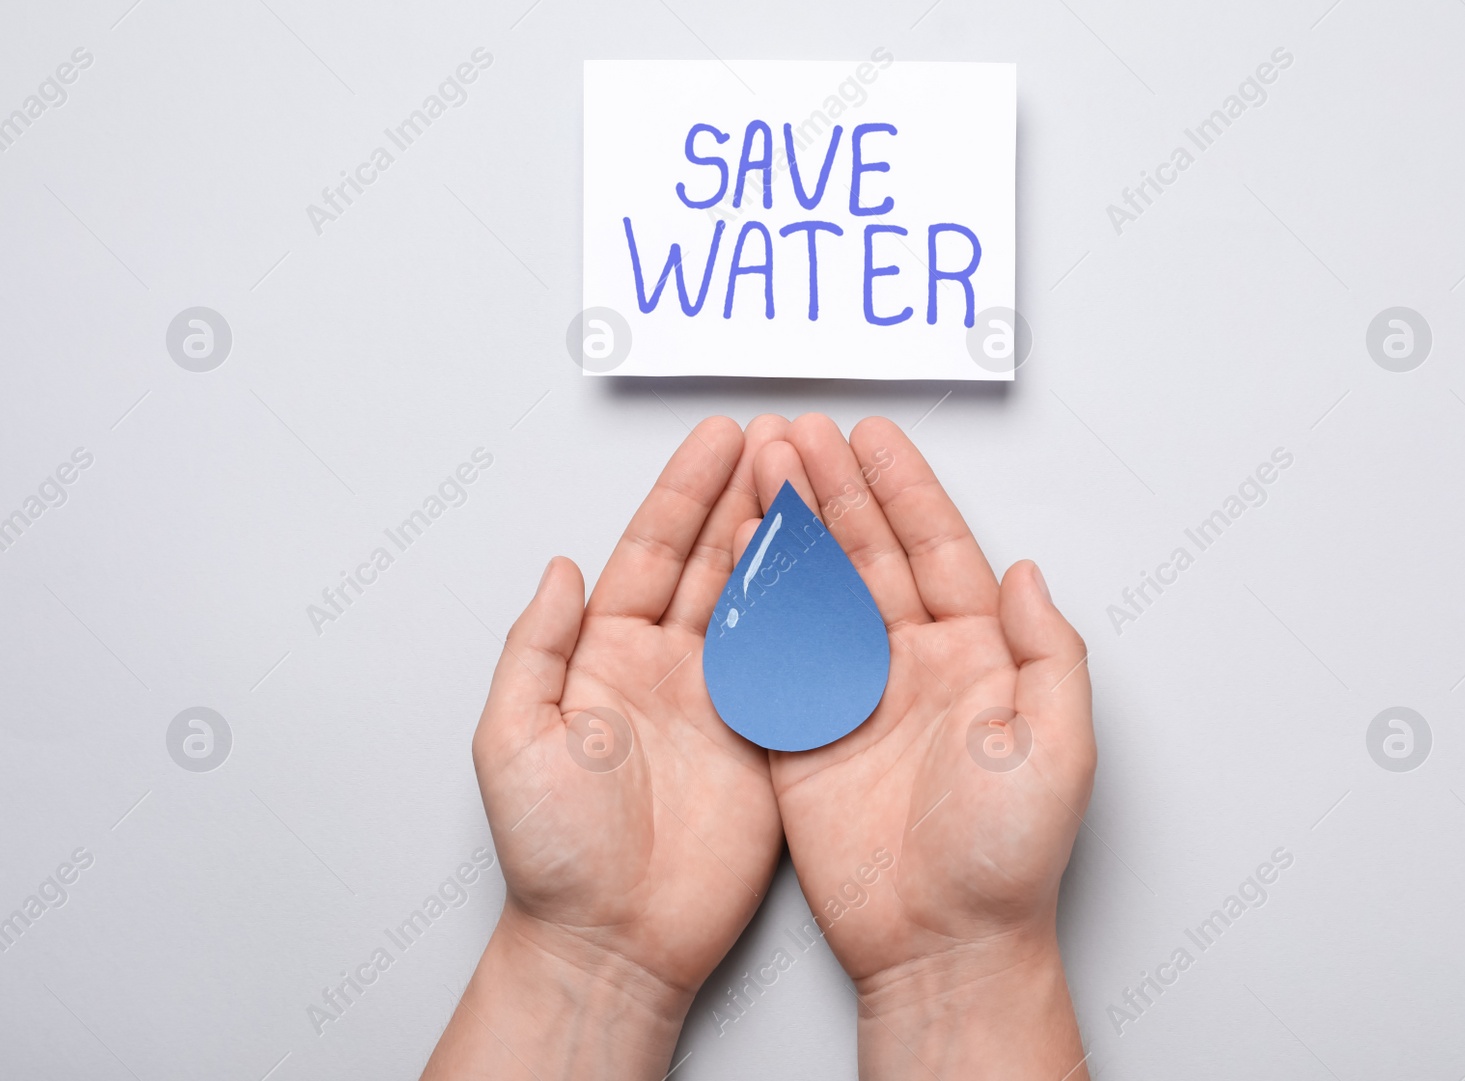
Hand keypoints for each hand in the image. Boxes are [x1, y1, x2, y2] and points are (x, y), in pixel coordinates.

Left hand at [425, 416, 789, 1079]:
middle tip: (785, 440)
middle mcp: (669, 668)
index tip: (719, 442)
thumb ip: (536, 649)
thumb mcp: (514, 740)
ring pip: (760, 602)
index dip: (684, 493)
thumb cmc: (553, 853)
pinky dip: (818, 617)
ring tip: (815, 482)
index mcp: (606, 657)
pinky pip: (797, 666)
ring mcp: (723, 701)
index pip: (652, 554)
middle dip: (746, 497)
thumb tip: (559, 568)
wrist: (613, 939)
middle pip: (713, 562)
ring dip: (784, 542)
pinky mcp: (768, 741)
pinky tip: (838, 571)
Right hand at [743, 414, 1095, 1080]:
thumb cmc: (1007, 860)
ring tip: (762, 474)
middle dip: (834, 492)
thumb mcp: (1058, 748)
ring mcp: (855, 697)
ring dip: (793, 532)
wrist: (941, 945)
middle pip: (869, 557)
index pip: (937, 551)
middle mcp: (913, 666)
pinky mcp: (804, 736)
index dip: (905, 491)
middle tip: (797, 438)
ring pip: (819, 594)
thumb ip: (1046, 652)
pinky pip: (777, 658)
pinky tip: (740, 560)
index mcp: (978, 659)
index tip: (872, 438)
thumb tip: (1027, 572)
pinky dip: (756, 607)